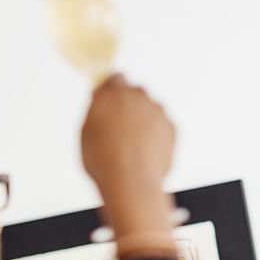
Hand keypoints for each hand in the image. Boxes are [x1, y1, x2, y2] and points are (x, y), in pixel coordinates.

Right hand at [81, 75, 176, 236]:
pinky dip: (158, 133)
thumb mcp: (87, 130)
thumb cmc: (104, 160)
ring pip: (152, 108)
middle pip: (136, 91)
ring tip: (134, 143)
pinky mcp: (172, 126)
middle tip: (122, 125)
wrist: (130, 180)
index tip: (111, 97)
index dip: (112, 89)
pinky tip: (146, 149)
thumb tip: (100, 101)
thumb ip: (97, 109)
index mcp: (112, 92)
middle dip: (130, 103)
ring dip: (145, 118)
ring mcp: (157, 110)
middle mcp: (137, 96)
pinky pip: (164, 125)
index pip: (115, 78)